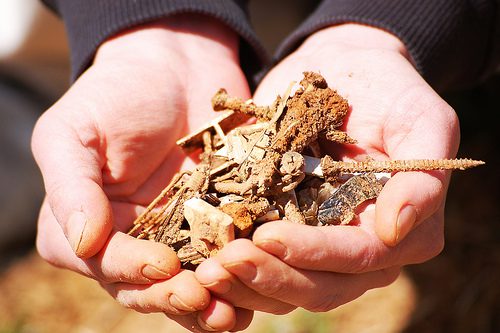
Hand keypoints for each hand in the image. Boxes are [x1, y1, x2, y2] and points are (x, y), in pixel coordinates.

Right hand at [32, 14, 252, 331]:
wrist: (175, 66)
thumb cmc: (117, 93)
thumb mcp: (76, 131)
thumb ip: (72, 186)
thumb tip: (83, 243)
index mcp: (87, 223)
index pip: (101, 262)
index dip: (129, 271)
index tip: (161, 266)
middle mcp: (129, 239)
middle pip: (144, 286)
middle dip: (172, 297)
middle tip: (201, 300)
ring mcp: (175, 235)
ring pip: (187, 284)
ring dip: (208, 305)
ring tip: (232, 314)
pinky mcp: (215, 224)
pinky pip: (224, 259)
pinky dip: (239, 277)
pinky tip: (258, 285)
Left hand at [195, 23, 459, 313]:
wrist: (345, 71)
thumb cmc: (390, 92)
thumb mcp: (421, 121)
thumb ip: (423, 177)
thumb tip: (396, 230)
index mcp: (397, 231)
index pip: (359, 258)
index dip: (316, 254)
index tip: (269, 237)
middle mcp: (358, 250)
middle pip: (319, 286)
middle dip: (272, 277)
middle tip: (225, 263)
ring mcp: (317, 244)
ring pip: (285, 287)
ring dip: (245, 285)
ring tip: (207, 268)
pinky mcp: (283, 230)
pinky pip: (259, 263)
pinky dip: (232, 270)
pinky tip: (202, 259)